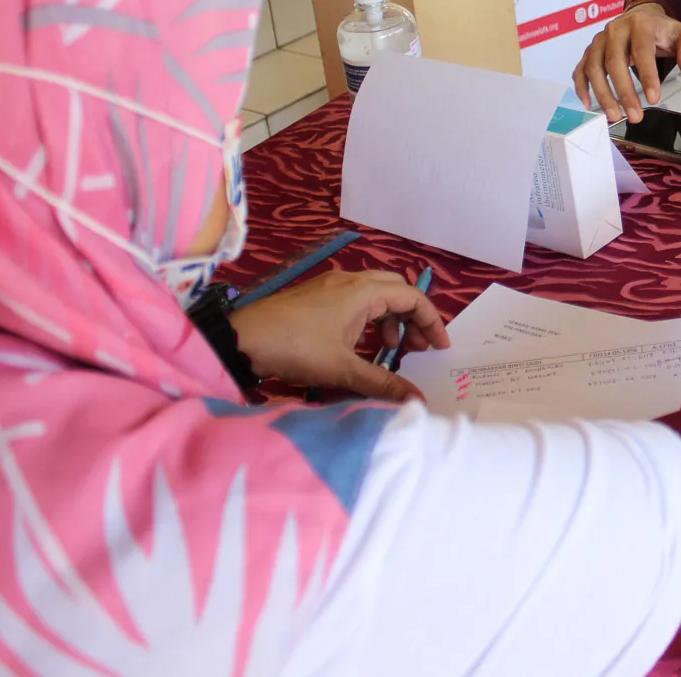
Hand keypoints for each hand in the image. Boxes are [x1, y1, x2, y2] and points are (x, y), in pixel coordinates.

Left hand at [229, 269, 448, 401]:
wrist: (240, 339)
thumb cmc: (295, 348)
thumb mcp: (342, 370)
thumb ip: (383, 383)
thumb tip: (417, 400)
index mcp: (362, 291)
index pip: (412, 297)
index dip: (431, 321)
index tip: (440, 348)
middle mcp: (351, 280)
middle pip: (397, 289)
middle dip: (413, 316)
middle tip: (418, 347)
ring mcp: (332, 285)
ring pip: (376, 292)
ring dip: (390, 317)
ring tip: (390, 348)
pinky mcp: (318, 295)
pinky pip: (357, 298)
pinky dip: (370, 316)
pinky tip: (361, 343)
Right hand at [573, 2, 680, 122]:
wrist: (641, 16)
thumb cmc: (661, 30)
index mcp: (640, 24)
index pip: (642, 51)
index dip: (648, 76)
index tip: (655, 99)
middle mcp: (615, 30)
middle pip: (614, 62)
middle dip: (624, 92)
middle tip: (635, 116)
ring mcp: (599, 41)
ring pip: (594, 68)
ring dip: (603, 95)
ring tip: (615, 117)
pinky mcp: (589, 51)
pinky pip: (580, 70)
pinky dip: (582, 88)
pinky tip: (589, 105)